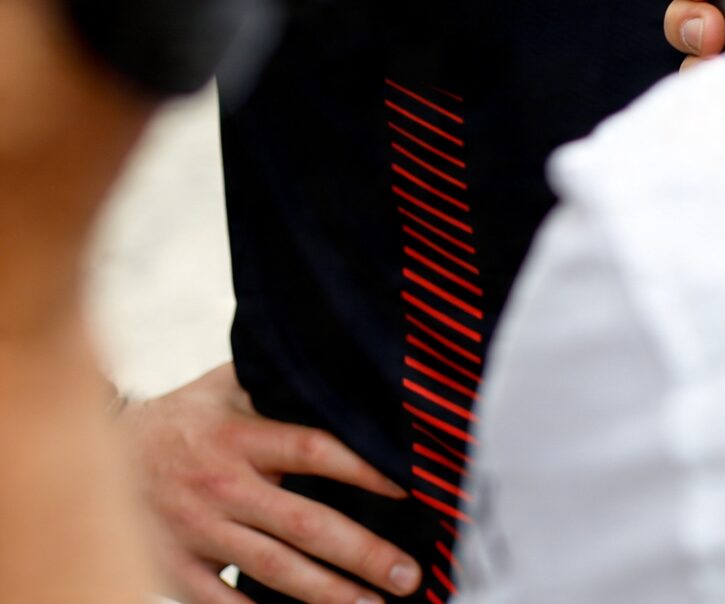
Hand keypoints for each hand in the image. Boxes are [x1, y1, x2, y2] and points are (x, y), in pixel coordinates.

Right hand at [124, 362, 417, 603]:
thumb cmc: (181, 417)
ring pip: (273, 569)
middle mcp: (224, 486)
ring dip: (328, 593)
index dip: (367, 470)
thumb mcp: (226, 385)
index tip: (411, 490)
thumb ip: (280, 382)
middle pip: (306, 524)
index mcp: (242, 437)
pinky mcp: (172, 568)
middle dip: (363, 553)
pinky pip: (221, 601)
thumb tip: (347, 364)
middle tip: (409, 574)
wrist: (92, 455)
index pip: (316, 451)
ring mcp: (197, 532)